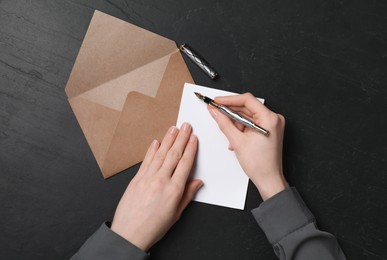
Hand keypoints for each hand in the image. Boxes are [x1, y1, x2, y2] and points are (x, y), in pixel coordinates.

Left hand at [111, 123, 202, 250]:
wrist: (129, 234)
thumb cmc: (153, 226)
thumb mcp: (176, 214)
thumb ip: (187, 195)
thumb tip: (197, 182)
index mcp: (174, 190)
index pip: (185, 163)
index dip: (191, 149)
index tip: (194, 138)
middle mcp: (161, 180)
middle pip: (174, 154)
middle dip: (181, 138)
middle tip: (186, 126)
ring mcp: (147, 178)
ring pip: (160, 154)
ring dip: (168, 139)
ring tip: (174, 129)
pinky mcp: (136, 179)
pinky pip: (146, 161)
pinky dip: (151, 150)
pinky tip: (156, 142)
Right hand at [209, 93, 287, 199]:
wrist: (269, 180)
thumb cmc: (260, 165)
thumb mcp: (238, 142)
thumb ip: (224, 123)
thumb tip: (216, 112)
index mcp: (269, 118)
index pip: (247, 100)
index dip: (229, 100)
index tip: (217, 102)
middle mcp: (273, 119)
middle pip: (247, 107)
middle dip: (230, 111)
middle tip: (215, 110)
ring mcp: (271, 125)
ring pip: (248, 116)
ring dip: (235, 123)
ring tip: (227, 132)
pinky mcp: (268, 131)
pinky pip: (251, 124)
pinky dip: (241, 128)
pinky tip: (234, 138)